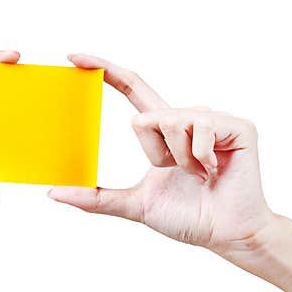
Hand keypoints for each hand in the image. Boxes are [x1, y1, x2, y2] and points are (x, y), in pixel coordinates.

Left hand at [48, 54, 278, 258]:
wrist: (225, 235)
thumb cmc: (188, 217)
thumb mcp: (135, 204)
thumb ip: (97, 197)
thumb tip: (54, 193)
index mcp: (165, 128)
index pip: (131, 88)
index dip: (106, 70)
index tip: (74, 57)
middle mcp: (188, 116)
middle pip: (145, 117)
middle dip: (154, 154)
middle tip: (178, 174)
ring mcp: (214, 119)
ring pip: (171, 122)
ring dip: (179, 159)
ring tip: (200, 174)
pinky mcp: (238, 126)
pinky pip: (202, 128)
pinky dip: (201, 157)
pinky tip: (215, 170)